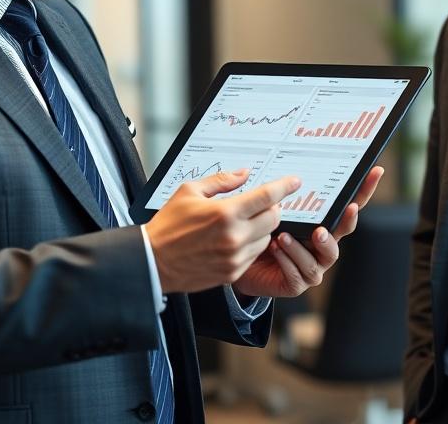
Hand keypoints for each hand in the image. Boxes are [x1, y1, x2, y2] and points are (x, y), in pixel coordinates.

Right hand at [145, 170, 299, 292]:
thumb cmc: (168, 224)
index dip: (284, 186)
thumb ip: (221, 180)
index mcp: (225, 213)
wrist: (152, 261)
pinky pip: (254, 255)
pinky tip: (234, 240)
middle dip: (272, 208)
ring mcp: (235, 257)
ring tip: (242, 223)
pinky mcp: (232, 273)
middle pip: (274, 218)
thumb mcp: (190, 191)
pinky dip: (251, 245)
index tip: (294, 181)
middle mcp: (234, 236)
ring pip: (267, 238)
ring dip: (262, 228)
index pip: (267, 197)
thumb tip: (244, 173)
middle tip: (260, 204)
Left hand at [233, 165, 383, 297]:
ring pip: (318, 258)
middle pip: (344, 232)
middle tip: (337, 216)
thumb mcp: (274, 211)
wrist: (239, 263)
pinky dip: (286, 260)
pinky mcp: (297, 284)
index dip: (364, 190)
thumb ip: (285, 197)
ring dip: (301, 246)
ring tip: (284, 236)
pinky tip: (275, 248)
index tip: (375, 172)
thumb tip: (291, 173)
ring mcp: (313, 267)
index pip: (350, 205)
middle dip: (344, 222)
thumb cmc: (260, 233)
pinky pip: (297, 274)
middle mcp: (323, 246)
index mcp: (323, 225)